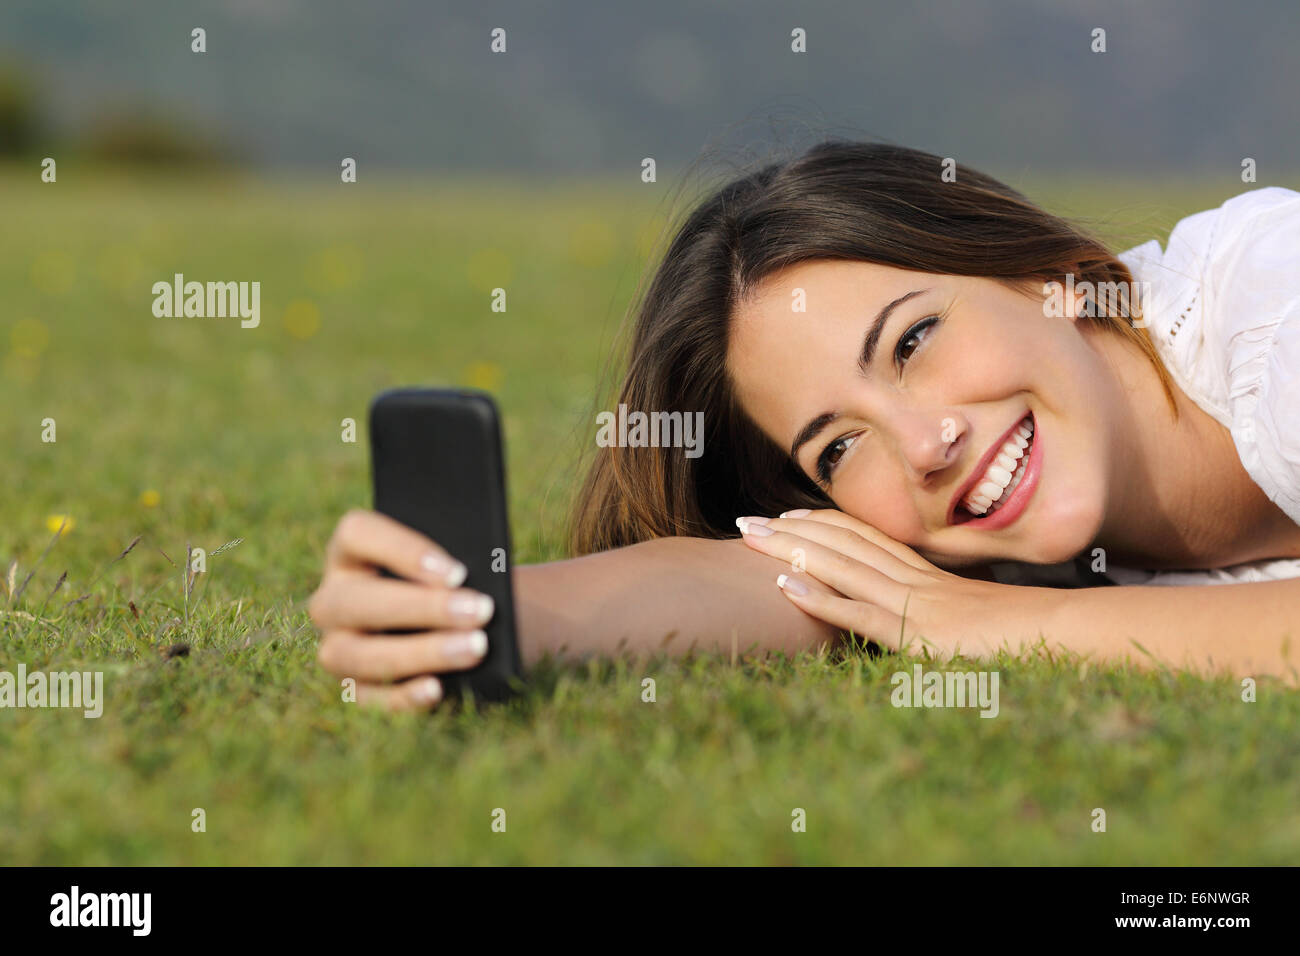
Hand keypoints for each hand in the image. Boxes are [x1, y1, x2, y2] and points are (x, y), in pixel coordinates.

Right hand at [308, 509, 495, 710]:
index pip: (357, 534)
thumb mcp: (464, 564)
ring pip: (356, 654)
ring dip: (419, 652)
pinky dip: (403, 696)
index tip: (458, 571)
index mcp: (352, 551)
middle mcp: (334, 597)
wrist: (475, 626)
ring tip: (475, 648)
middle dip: (422, 607)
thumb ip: (462, 563)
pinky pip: (368, 697)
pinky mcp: (354, 687)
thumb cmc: (463, 582)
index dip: (404, 551)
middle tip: (481, 611)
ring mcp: (337, 645)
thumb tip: (479, 580)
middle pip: (357, 599)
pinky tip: (437, 689)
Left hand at [734, 509, 1058, 659]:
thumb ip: (951, 613)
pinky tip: (784, 587)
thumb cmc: (1032, 633)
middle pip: (842, 544)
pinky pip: (859, 613)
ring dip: (790, 552)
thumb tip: (938, 619)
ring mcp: (914, 604)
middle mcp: (914, 581)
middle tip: (743, 522)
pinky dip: (819, 598)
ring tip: (748, 539)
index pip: (865, 540)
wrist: (1069, 635)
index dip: (822, 525)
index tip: (788, 517)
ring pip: (841, 567)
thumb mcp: (982, 618)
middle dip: (789, 532)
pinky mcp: (918, 633)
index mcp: (928, 577)